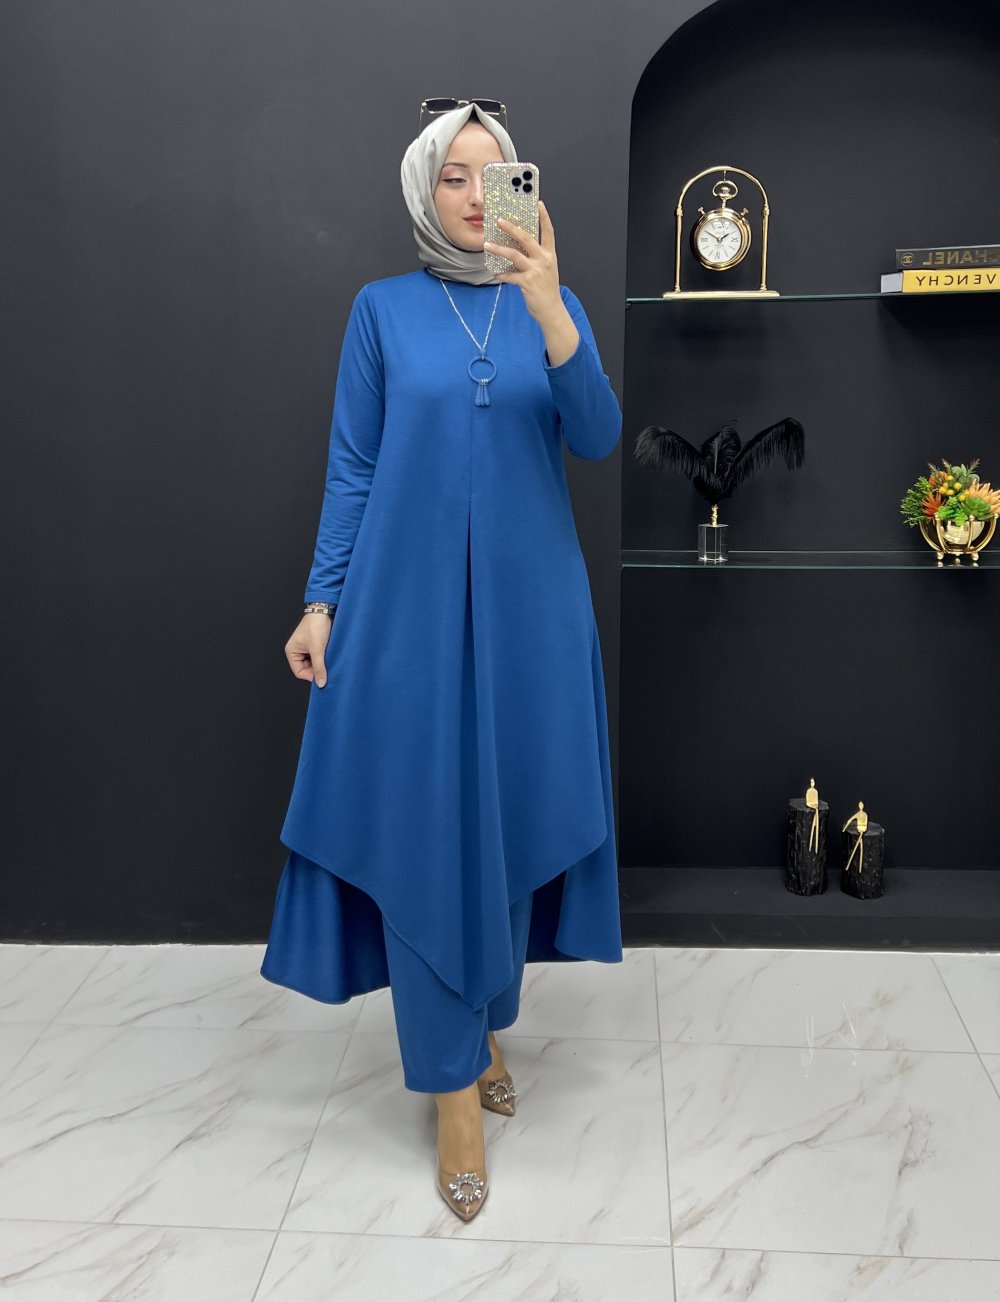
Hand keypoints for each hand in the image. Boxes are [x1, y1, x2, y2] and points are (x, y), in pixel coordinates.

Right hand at [285, 612, 331, 687]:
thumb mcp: (318, 650)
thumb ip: (319, 668)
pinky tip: (329, 657)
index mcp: (291, 651)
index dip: (310, 676)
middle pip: (306, 668)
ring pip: (313, 663)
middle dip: (316, 670)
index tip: (322, 678)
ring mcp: (305, 648)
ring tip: (328, 661)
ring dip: (320, 664)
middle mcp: (297, 650)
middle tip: (327, 670)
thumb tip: (320, 683)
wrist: (323, 610)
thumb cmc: (316, 626)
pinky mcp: (314, 645)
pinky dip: (323, 659)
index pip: (299, 672)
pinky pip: (317, 657)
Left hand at [484, 200, 561, 324]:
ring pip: (514, 254)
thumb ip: (537, 257)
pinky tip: (495, 273)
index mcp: (550, 255)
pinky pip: (510, 275)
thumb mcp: (547, 269)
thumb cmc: (547, 290)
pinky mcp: (528, 282)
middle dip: (511, 228)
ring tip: (487, 245)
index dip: (544, 217)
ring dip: (498, 249)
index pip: (548, 231)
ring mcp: (536, 270)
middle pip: (526, 238)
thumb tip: (519, 246)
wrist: (552, 310)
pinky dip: (502, 274)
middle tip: (499, 220)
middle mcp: (544, 260)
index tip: (539, 203)